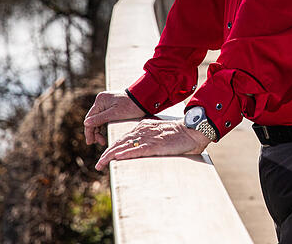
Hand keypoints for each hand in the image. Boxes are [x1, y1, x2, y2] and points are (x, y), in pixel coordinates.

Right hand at [84, 90, 146, 145]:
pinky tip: (104, 134)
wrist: (144, 99)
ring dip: (99, 130)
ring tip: (102, 141)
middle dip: (95, 132)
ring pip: (98, 119)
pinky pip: (103, 118)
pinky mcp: (111, 106)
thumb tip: (86, 123)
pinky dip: (103, 126)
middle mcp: (101, 100)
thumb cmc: (131, 106)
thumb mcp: (115, 114)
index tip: (90, 142)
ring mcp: (106, 103)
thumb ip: (100, 119)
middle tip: (99, 143)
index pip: (90, 118)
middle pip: (93, 119)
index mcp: (100, 100)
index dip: (89, 131)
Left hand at [95, 119, 210, 170]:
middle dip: (107, 153)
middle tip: (99, 164)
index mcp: (144, 126)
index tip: (106, 155)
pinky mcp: (155, 145)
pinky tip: (117, 158)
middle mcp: (143, 130)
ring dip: (111, 155)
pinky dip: (125, 154)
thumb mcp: (161, 133)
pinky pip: (137, 150)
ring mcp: (148, 138)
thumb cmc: (180, 134)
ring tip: (101, 164)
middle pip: (120, 141)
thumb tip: (145, 148)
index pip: (124, 137)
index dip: (113, 147)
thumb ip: (151, 138)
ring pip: (125, 146)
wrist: (193, 130)